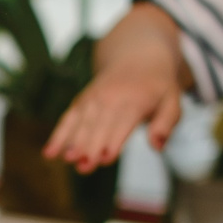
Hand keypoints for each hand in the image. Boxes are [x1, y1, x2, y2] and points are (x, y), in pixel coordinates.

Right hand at [42, 1, 187, 172]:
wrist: (138, 55)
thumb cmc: (158, 85)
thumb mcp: (173, 100)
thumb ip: (167, 123)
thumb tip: (157, 146)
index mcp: (137, 99)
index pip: (123, 121)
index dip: (114, 140)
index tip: (106, 158)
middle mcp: (112, 97)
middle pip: (100, 124)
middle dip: (91, 145)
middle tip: (84, 167)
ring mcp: (94, 98)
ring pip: (82, 122)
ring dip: (73, 141)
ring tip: (67, 160)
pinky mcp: (82, 101)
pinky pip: (68, 118)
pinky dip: (58, 135)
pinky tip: (49, 153)